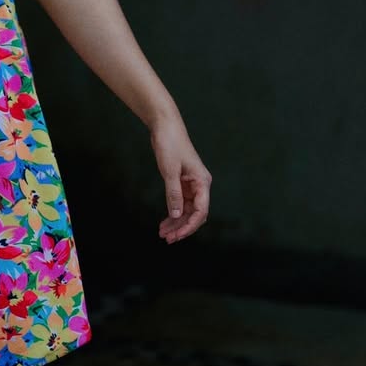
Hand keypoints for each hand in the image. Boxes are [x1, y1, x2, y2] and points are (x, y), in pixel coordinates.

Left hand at [150, 111, 211, 243]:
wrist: (164, 126)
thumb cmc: (170, 144)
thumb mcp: (170, 170)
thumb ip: (174, 194)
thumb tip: (177, 215)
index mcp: (203, 182)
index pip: (201, 211)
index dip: (189, 226)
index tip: (177, 236)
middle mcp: (200, 185)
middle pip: (195, 214)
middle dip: (182, 228)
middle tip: (167, 239)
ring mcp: (191, 185)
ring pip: (187, 210)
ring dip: (176, 223)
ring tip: (163, 233)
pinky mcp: (182, 182)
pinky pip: (180, 203)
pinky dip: (173, 213)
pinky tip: (165, 222)